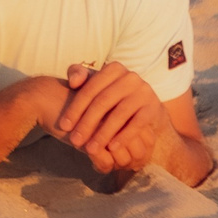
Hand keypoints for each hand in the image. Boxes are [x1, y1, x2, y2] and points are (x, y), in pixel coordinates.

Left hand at [54, 63, 170, 174]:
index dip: (75, 108)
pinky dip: (123, 137)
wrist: (142, 106)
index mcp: (113, 68)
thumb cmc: (110, 94)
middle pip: (102, 102)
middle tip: (75, 141)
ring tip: (90, 149)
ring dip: (102, 134)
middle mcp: (130, 77)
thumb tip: (74, 82)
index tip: (64, 126)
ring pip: (118, 114)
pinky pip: (136, 124)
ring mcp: (144, 91)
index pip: (89, 89)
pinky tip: (111, 148)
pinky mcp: (153, 107)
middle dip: (86, 124)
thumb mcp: (94, 82)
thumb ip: (79, 75)